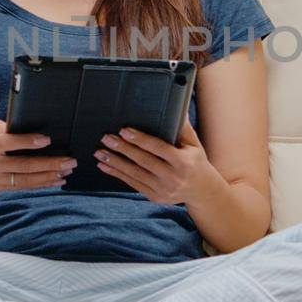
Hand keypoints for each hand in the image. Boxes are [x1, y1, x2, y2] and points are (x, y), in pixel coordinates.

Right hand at [0, 119, 76, 191]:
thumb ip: (7, 130)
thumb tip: (32, 131)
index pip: (10, 144)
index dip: (29, 142)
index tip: (48, 139)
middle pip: (24, 166)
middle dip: (49, 164)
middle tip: (69, 161)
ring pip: (26, 181)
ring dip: (49, 177)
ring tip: (67, 172)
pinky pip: (22, 187)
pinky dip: (40, 184)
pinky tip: (54, 180)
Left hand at [94, 119, 225, 205]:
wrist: (201, 191)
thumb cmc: (196, 162)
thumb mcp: (194, 144)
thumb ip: (183, 127)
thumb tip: (176, 105)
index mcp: (183, 162)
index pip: (158, 148)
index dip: (140, 139)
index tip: (124, 130)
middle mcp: (172, 177)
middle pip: (143, 161)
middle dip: (122, 148)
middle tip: (106, 138)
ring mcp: (162, 189)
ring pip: (134, 173)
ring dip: (115, 162)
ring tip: (100, 152)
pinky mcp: (154, 197)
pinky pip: (133, 184)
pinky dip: (117, 174)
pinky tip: (105, 167)